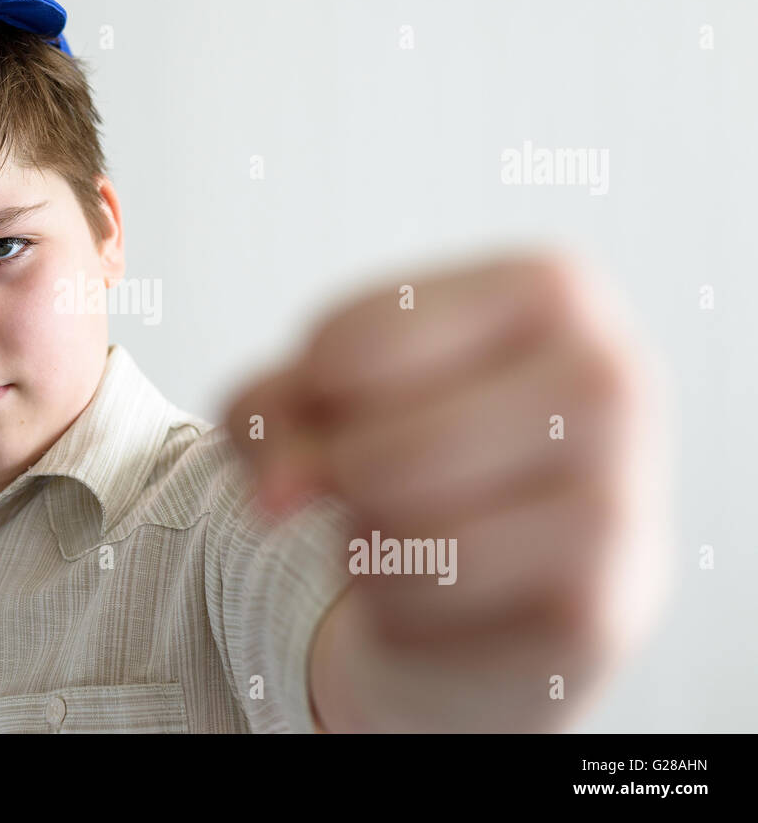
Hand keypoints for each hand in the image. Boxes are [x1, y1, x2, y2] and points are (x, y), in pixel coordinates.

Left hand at [220, 250, 672, 730]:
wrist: (499, 584)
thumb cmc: (407, 448)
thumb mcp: (320, 395)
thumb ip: (273, 413)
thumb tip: (277, 496)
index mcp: (553, 289)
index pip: (358, 342)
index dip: (307, 392)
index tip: (335, 402)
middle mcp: (610, 377)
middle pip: (384, 450)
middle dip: (338, 481)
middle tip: (358, 484)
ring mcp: (622, 495)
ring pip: (407, 527)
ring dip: (363, 542)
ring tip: (403, 528)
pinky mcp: (602, 605)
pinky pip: (434, 599)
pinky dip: (395, 604)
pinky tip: (436, 589)